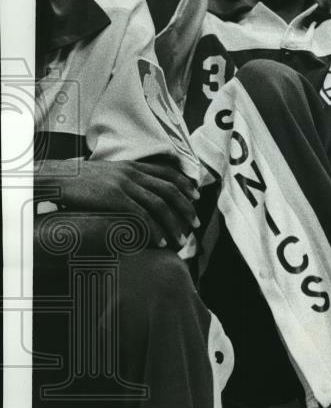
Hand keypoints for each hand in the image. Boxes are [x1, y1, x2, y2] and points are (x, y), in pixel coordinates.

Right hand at [39, 159, 200, 249]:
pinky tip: (160, 242)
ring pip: (159, 204)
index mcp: (131, 165)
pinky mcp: (114, 197)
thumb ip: (124, 181)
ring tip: (181, 239)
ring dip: (174, 223)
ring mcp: (123, 184)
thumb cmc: (79, 181)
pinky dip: (154, 230)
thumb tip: (136, 194)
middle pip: (169, 189)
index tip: (197, 195)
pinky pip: (141, 215)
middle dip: (186, 207)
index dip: (185, 183)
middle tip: (196, 223)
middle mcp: (132, 172)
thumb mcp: (106, 174)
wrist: (57, 178)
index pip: (167, 171)